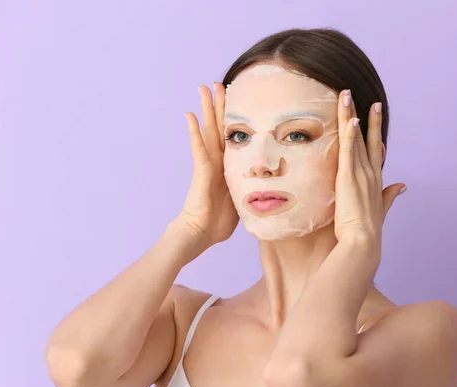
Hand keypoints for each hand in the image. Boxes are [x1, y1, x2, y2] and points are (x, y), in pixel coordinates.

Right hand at [177, 83, 238, 247]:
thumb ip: (249, 188)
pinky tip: (189, 114)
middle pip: (218, 127)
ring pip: (207, 130)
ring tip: (202, 88)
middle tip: (218, 83)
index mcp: (228, 165)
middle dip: (219, 105)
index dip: (233, 118)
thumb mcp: (241, 199)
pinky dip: (194, 131)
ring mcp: (208, 164)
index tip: (237, 100)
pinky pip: (198, 148)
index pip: (231, 136)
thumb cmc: (219, 221)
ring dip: (206, 109)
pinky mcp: (202, 171)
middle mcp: (216, 160)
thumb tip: (266, 187)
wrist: (201, 233)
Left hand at [333, 90, 405, 259]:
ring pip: (355, 138)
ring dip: (350, 115)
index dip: (374, 130)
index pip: (374, 149)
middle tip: (362, 96)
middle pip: (366, 138)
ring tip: (346, 95)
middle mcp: (371, 172)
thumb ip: (391, 195)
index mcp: (376, 179)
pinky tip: (350, 118)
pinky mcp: (349, 177)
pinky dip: (350, 134)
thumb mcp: (381, 209)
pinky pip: (349, 150)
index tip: (374, 113)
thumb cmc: (368, 230)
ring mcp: (361, 173)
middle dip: (364, 115)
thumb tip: (403, 185)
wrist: (363, 242)